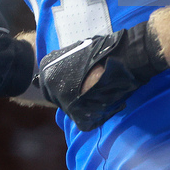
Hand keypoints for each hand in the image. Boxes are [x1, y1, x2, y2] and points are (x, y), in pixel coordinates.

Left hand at [35, 22, 167, 130]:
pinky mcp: (77, 113)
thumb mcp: (77, 51)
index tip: (73, 84)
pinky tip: (100, 103)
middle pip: (55, 98)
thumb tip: (62, 71)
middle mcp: (50, 84)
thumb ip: (65, 63)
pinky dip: (90, 114)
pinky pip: (81, 119)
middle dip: (68, 96)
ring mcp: (62, 99)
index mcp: (47, 68)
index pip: (47, 84)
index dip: (61, 85)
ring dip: (80, 105)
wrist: (121, 58)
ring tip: (95, 95)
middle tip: (85, 91)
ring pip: (68, 109)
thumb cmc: (102, 51)